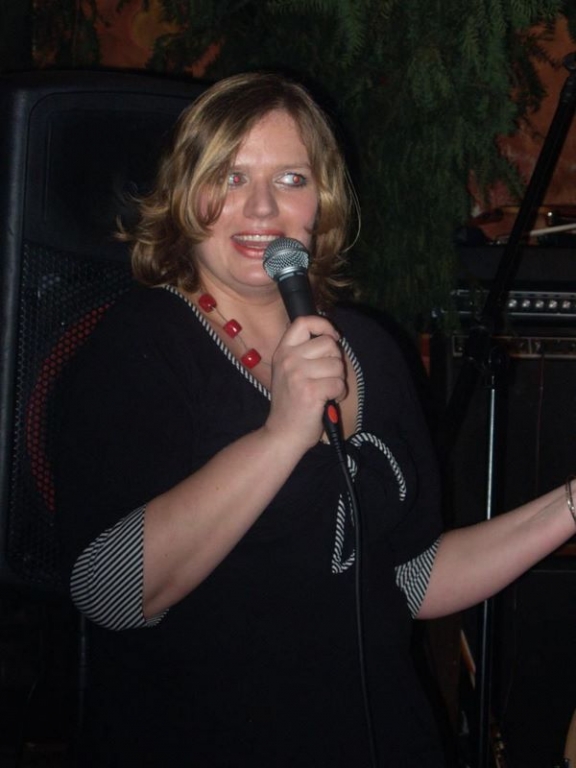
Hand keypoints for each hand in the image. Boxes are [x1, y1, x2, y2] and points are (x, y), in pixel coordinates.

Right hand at [265, 315, 345, 449]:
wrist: (282, 434)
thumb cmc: (291, 404)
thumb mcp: (289, 372)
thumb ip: (304, 353)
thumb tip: (332, 337)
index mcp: (282, 352)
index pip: (303, 322)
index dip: (323, 324)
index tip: (332, 337)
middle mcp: (288, 360)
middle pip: (328, 344)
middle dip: (335, 361)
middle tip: (327, 376)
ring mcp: (298, 375)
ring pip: (337, 365)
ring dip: (338, 380)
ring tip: (325, 391)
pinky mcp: (310, 391)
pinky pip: (339, 383)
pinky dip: (339, 394)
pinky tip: (328, 401)